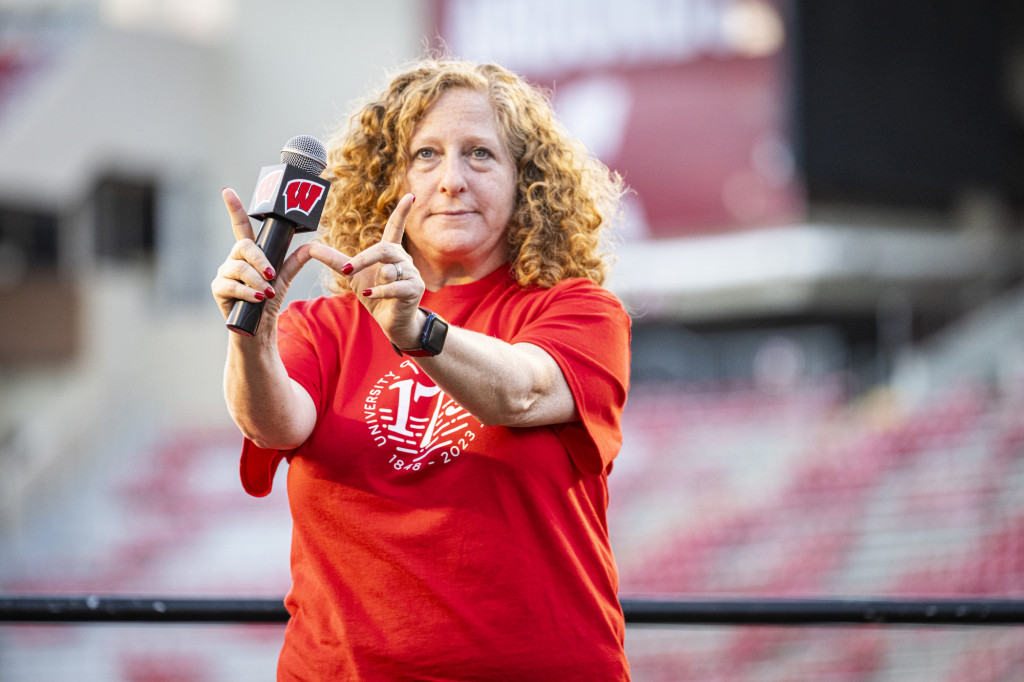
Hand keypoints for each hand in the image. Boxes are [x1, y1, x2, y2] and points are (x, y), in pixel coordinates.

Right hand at [210, 188, 311, 328]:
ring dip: (256, 280)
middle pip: (243, 246)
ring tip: (269, 293)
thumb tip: (312, 245)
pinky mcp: (218, 289)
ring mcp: (224, 273)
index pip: (241, 226)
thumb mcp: (284, 278)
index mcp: (248, 253)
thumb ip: (294, 261)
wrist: (258, 328)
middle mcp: (233, 259)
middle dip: (259, 260)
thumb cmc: (268, 302)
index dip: (234, 209)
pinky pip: (231, 285)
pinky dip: (247, 292)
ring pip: (238, 267)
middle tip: (272, 275)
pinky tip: (258, 299)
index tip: (227, 191)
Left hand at [307, 193, 424, 347]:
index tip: (410, 196)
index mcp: (390, 252)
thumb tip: (311, 247)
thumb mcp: (351, 276)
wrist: (391, 321)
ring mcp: (412, 273)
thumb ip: (334, 260)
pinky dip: (379, 292)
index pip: (396, 227)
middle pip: (383, 250)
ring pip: (388, 270)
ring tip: (371, 292)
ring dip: (375, 283)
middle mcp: (403, 259)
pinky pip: (394, 286)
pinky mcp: (415, 288)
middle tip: (346, 270)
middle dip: (363, 260)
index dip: (402, 212)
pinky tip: (370, 295)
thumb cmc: (374, 295)